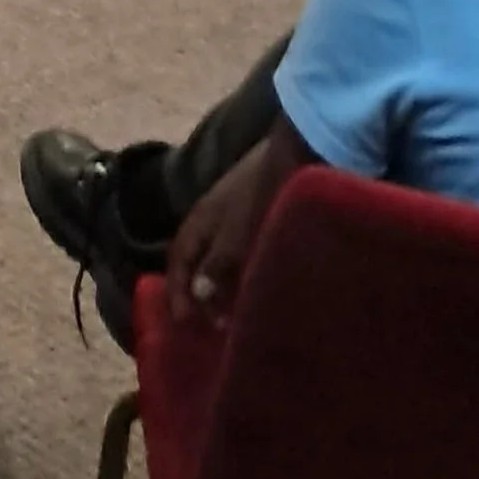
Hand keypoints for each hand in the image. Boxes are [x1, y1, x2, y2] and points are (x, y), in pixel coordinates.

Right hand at [165, 139, 265, 329]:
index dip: (177, 289)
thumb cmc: (264, 193)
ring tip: (237, 313)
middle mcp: (215, 218)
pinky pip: (245, 251)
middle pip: (198, 259)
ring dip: (224, 284)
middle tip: (211, 325)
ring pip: (223, 256)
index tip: (182, 322)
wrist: (300, 152)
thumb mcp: (237, 233)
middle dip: (200, 291)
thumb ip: (217, 264)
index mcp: (201, 220)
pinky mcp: (264, 214)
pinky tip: (260, 285)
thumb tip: (198, 293)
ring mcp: (240, 214)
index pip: (179, 258)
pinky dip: (245, 272)